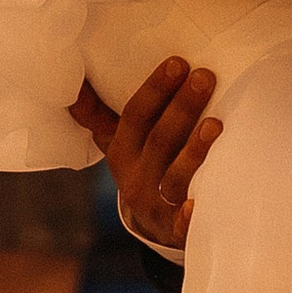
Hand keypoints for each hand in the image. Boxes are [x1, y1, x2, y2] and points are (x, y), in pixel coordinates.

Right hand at [71, 56, 218, 251]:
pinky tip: (197, 205)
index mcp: (122, 152)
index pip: (135, 116)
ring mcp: (157, 204)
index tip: (177, 63)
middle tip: (204, 77)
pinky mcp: (177, 228)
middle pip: (159, 141)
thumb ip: (99, 114)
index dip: (155, 90)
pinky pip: (181, 224)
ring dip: (193, 152)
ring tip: (215, 124)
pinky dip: (188, 216)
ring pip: (173, 178)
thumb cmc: (144, 168)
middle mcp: (136, 177)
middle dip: (181, 108)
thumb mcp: (119, 143)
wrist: (156, 226)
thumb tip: (76, 81)